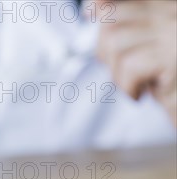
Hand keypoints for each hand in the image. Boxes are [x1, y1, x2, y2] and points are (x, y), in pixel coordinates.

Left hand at [96, 0, 176, 124]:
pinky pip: (131, 66)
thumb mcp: (147, 48)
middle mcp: (173, 15)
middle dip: (103, 48)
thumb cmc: (170, 80)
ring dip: (115, 72)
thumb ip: (127, 28)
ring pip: (117, 43)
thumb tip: (93, 10)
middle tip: (117, 69)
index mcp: (168, 8)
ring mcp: (173, 36)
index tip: (88, 12)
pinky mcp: (172, 60)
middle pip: (116, 19)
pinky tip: (138, 93)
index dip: (105, 5)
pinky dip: (127, 85)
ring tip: (131, 84)